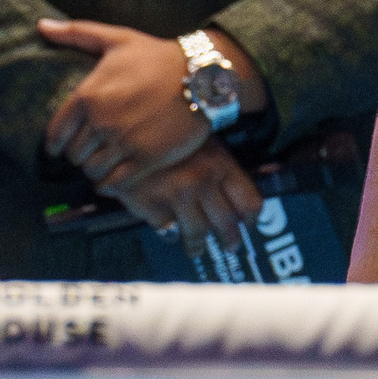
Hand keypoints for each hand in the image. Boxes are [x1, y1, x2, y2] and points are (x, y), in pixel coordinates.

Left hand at [37, 20, 218, 188]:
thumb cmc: (157, 56)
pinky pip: (115, 183)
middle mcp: (102, 122)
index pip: (56, 133)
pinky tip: (111, 178)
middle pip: (74, 154)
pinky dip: (108, 184)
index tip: (59, 146)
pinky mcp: (146, 159)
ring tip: (101, 163)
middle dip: (77, 154)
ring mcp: (124, 143)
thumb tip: (42, 25)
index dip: (55, 143)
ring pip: (92, 170)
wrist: (202, 76)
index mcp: (88, 96)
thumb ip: (75, 33)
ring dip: (93, 169)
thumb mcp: (116, 39)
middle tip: (86, 151)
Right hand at [111, 141, 265, 255]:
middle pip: (227, 225)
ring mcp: (176, 196)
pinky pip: (167, 230)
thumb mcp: (203, 143)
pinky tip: (169, 230)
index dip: (250, 219)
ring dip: (198, 246)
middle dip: (230, 241)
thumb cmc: (170, 134)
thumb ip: (222, 170)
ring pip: (197, 235)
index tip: (246, 224)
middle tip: (229, 246)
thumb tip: (245, 196)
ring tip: (196, 249)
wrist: (127, 129)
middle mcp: (201, 182)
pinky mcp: (151, 206)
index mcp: (220, 165)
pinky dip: (169, 232)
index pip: (249, 203)